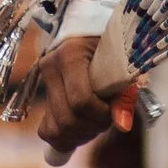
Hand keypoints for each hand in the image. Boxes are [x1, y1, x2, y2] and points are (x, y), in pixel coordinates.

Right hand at [35, 36, 115, 156]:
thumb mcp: (123, 65)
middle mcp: (51, 67)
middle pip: (67, 119)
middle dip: (91, 128)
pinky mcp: (44, 94)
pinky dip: (65, 137)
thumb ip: (124, 95)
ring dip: (79, 136)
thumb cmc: (112, 44)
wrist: (92, 29)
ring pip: (54, 129)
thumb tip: (123, 125)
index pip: (81, 100)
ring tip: (95, 125)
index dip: (100, 115)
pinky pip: (46, 129)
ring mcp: (44, 82)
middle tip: (106, 120)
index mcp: (70, 55)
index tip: (113, 111)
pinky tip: (81, 130)